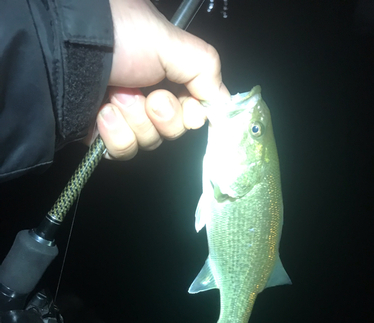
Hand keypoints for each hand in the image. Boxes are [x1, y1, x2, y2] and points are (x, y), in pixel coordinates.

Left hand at [92, 0, 229, 159]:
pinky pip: (123, 151)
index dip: (193, 114)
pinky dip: (115, 133)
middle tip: (145, 94)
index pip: (194, 110)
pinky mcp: (104, 136)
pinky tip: (103, 113)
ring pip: (149, 142)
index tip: (189, 105)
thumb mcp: (174, 43)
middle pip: (173, 130)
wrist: (67, 51)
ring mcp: (125, 118)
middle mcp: (148, 97)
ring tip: (115, 95)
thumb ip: (207, 70)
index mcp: (167, 75)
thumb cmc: (121, 37)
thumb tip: (222, 104)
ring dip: (134, 119)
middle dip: (162, 114)